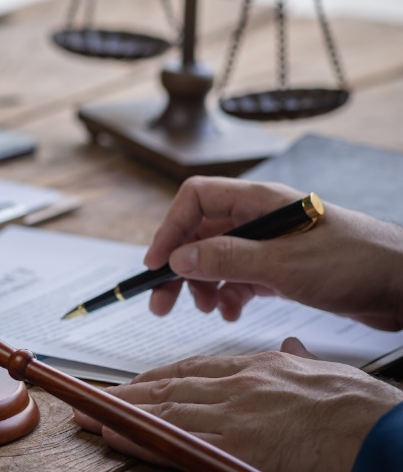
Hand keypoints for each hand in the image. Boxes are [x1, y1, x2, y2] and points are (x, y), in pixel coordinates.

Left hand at [74, 338, 402, 470]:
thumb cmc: (361, 411)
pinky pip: (176, 439)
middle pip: (170, 386)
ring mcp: (234, 415)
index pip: (196, 368)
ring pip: (164, 410)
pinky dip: (141, 436)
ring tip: (90, 415)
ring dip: (122, 413)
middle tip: (93, 398)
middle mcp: (239, 387)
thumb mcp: (325, 376)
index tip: (136, 383)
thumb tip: (289, 350)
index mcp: (258, 368)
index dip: (160, 377)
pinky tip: (115, 434)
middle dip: (128, 393)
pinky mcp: (234, 444)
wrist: (380, 433)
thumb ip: (297, 363)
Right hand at [144, 176, 402, 329]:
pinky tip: (233, 312)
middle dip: (179, 267)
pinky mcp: (282, 268)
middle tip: (162, 301)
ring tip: (206, 310)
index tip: (156, 264)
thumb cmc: (356, 262)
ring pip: (217, 259)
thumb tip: (178, 259)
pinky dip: (229, 295)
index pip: (196, 200)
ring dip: (203, 285)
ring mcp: (271, 244)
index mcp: (259, 201)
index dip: (170, 229)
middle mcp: (260, 218)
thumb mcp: (284, 264)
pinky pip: (240, 277)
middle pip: (201, 234)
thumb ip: (227, 260)